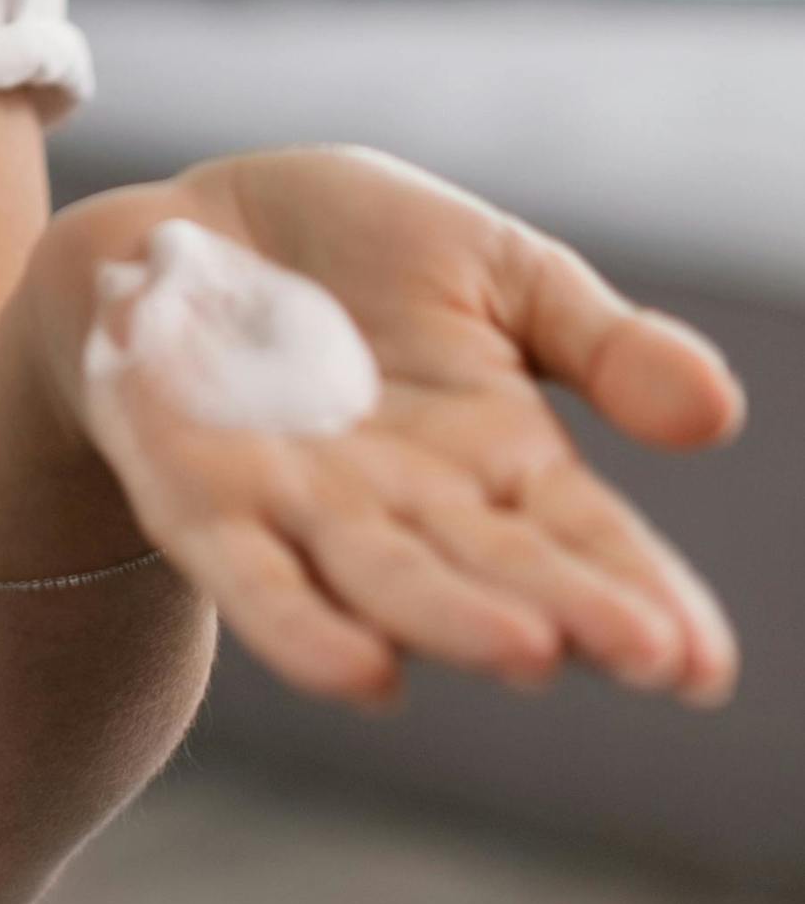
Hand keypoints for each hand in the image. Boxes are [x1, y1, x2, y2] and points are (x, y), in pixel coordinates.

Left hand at [33, 149, 742, 709]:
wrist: (183, 230)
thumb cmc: (351, 253)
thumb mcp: (494, 265)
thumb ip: (599, 341)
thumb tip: (719, 409)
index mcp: (498, 457)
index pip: (583, 541)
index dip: (640, 596)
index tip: (699, 657)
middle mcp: (412, 507)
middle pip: (497, 572)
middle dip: (569, 612)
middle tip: (645, 650)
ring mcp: (307, 511)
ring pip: (386, 582)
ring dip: (452, 621)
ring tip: (528, 651)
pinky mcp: (204, 498)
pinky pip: (252, 573)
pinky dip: (300, 625)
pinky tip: (362, 673)